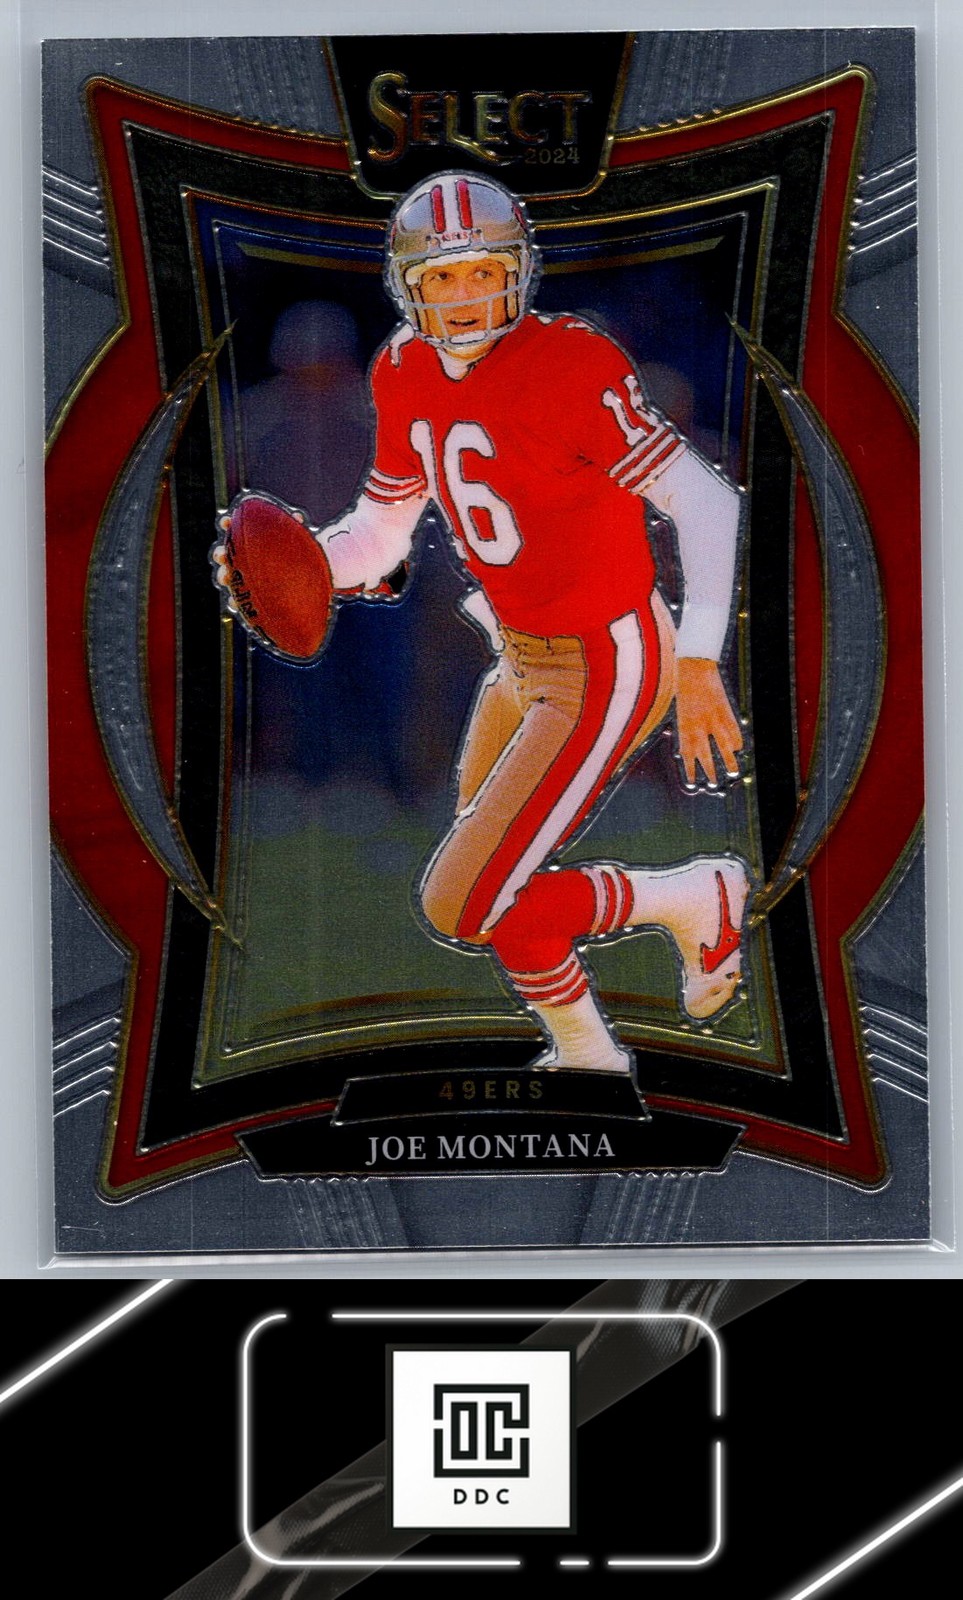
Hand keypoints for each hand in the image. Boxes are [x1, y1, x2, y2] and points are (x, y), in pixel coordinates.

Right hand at [211, 505, 308, 612]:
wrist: (310, 586)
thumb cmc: (304, 560)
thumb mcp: (303, 543)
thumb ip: (297, 531)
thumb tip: (297, 517)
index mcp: (253, 542)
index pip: (236, 530)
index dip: (228, 524)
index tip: (226, 522)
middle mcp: (246, 560)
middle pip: (226, 555)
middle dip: (220, 554)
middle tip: (222, 556)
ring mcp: (246, 579)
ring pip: (227, 578)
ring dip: (223, 576)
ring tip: (226, 578)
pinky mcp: (250, 599)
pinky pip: (237, 602)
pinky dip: (234, 602)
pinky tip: (235, 602)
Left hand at [674, 657, 742, 786]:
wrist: (693, 668)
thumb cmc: (685, 691)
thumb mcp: (682, 713)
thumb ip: (687, 730)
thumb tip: (690, 751)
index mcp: (684, 727)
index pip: (687, 755)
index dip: (690, 770)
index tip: (693, 783)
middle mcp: (698, 727)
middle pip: (706, 755)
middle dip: (710, 772)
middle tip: (715, 784)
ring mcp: (712, 720)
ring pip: (723, 747)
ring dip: (729, 761)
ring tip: (733, 772)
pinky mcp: (724, 711)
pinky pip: (733, 732)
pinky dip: (736, 741)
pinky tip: (737, 748)